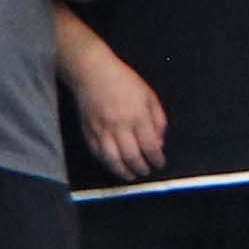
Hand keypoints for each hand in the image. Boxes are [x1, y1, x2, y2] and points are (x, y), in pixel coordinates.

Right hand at [60, 33, 167, 180]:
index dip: (157, 159)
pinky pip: (97, 154)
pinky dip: (107, 164)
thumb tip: (159, 143)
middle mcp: (119, 126)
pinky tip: (114, 165)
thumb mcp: (149, 96)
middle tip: (147, 171)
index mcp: (138, 116)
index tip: (160, 163)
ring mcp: (101, 131)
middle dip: (142, 168)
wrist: (91, 73)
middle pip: (132, 157)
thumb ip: (158, 120)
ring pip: (113, 160)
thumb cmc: (124, 81)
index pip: (150, 146)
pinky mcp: (87, 132)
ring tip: (131, 175)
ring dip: (123, 172)